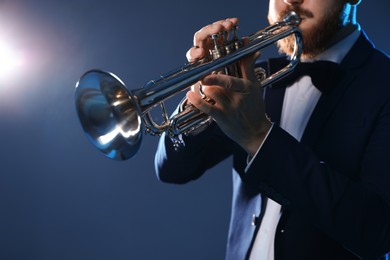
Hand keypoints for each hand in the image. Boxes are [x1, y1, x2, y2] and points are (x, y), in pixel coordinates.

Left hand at [185, 19, 271, 155]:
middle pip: (225, 81)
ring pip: (214, 92)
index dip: (233, 59)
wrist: (255, 132)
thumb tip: (250, 51)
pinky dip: (197, 102)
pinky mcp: (222, 117)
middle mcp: (239, 96)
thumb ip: (249, 68)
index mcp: (247, 86)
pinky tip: (190, 95)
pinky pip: (207, 108)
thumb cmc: (254, 108)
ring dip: (204, 86)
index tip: (223, 51)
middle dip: (214, 76)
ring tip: (198, 82)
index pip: (241, 69)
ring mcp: (230, 107)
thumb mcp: (255, 86)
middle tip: (205, 71)